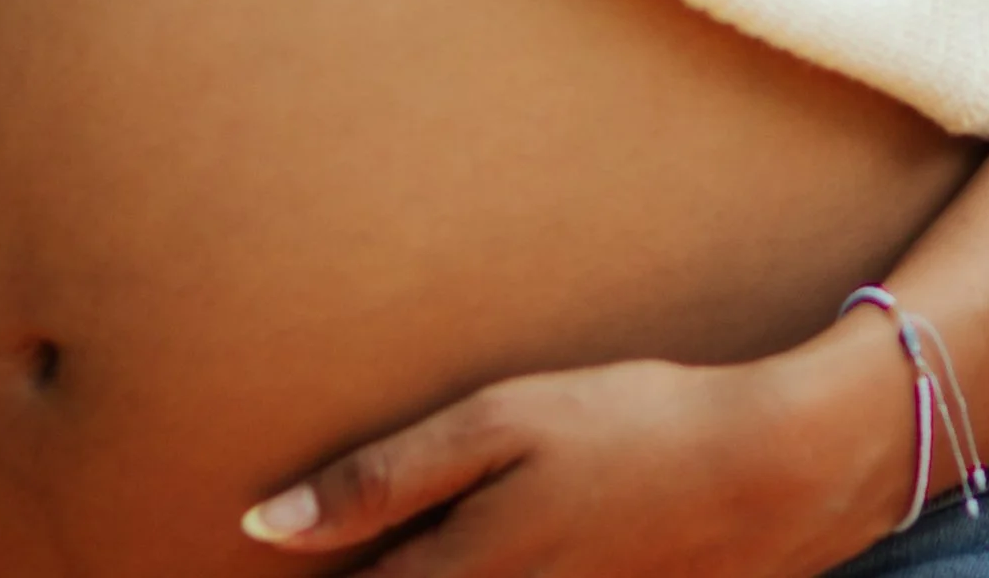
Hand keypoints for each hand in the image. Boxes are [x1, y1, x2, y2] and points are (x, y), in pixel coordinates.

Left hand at [239, 334, 915, 577]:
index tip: (223, 569)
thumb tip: (261, 526)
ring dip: (403, 576)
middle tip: (282, 559)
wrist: (765, 474)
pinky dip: (461, 576)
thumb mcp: (497, 425)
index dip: (300, 577)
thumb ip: (382, 478)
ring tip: (377, 553)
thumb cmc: (624, 429)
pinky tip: (460, 554)